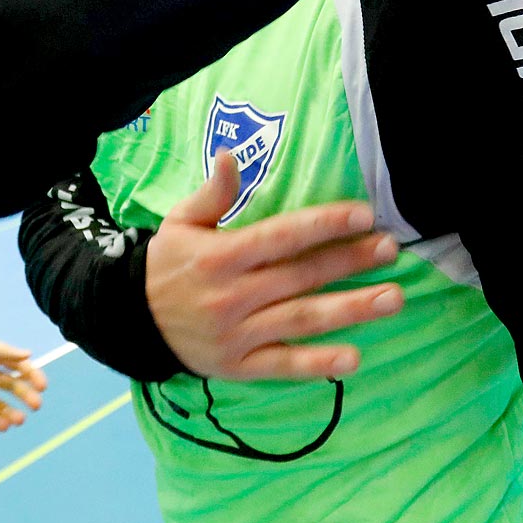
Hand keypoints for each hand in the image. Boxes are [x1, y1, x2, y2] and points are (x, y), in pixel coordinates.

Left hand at [0, 334, 46, 431]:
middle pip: (12, 386)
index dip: (32, 374)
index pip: (17, 364)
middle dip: (25, 395)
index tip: (42, 386)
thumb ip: (0, 350)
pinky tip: (3, 426)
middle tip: (36, 405)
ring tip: (17, 420)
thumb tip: (29, 354)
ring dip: (11, 412)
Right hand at [144, 151, 402, 381]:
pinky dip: (317, 364)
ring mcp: (236, 335)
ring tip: (392, 298)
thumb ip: (213, 193)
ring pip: (301, 320)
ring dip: (350, 309)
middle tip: (391, 249)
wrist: (129, 320)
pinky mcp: (238, 367)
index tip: (364, 216)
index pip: (281, 237)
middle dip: (350, 262)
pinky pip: (283, 366)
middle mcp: (230, 295)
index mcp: (219, 256)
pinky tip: (354, 358)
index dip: (324, 225)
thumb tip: (232, 156)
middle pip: (300, 276)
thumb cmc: (168, 264)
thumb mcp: (180, 222)